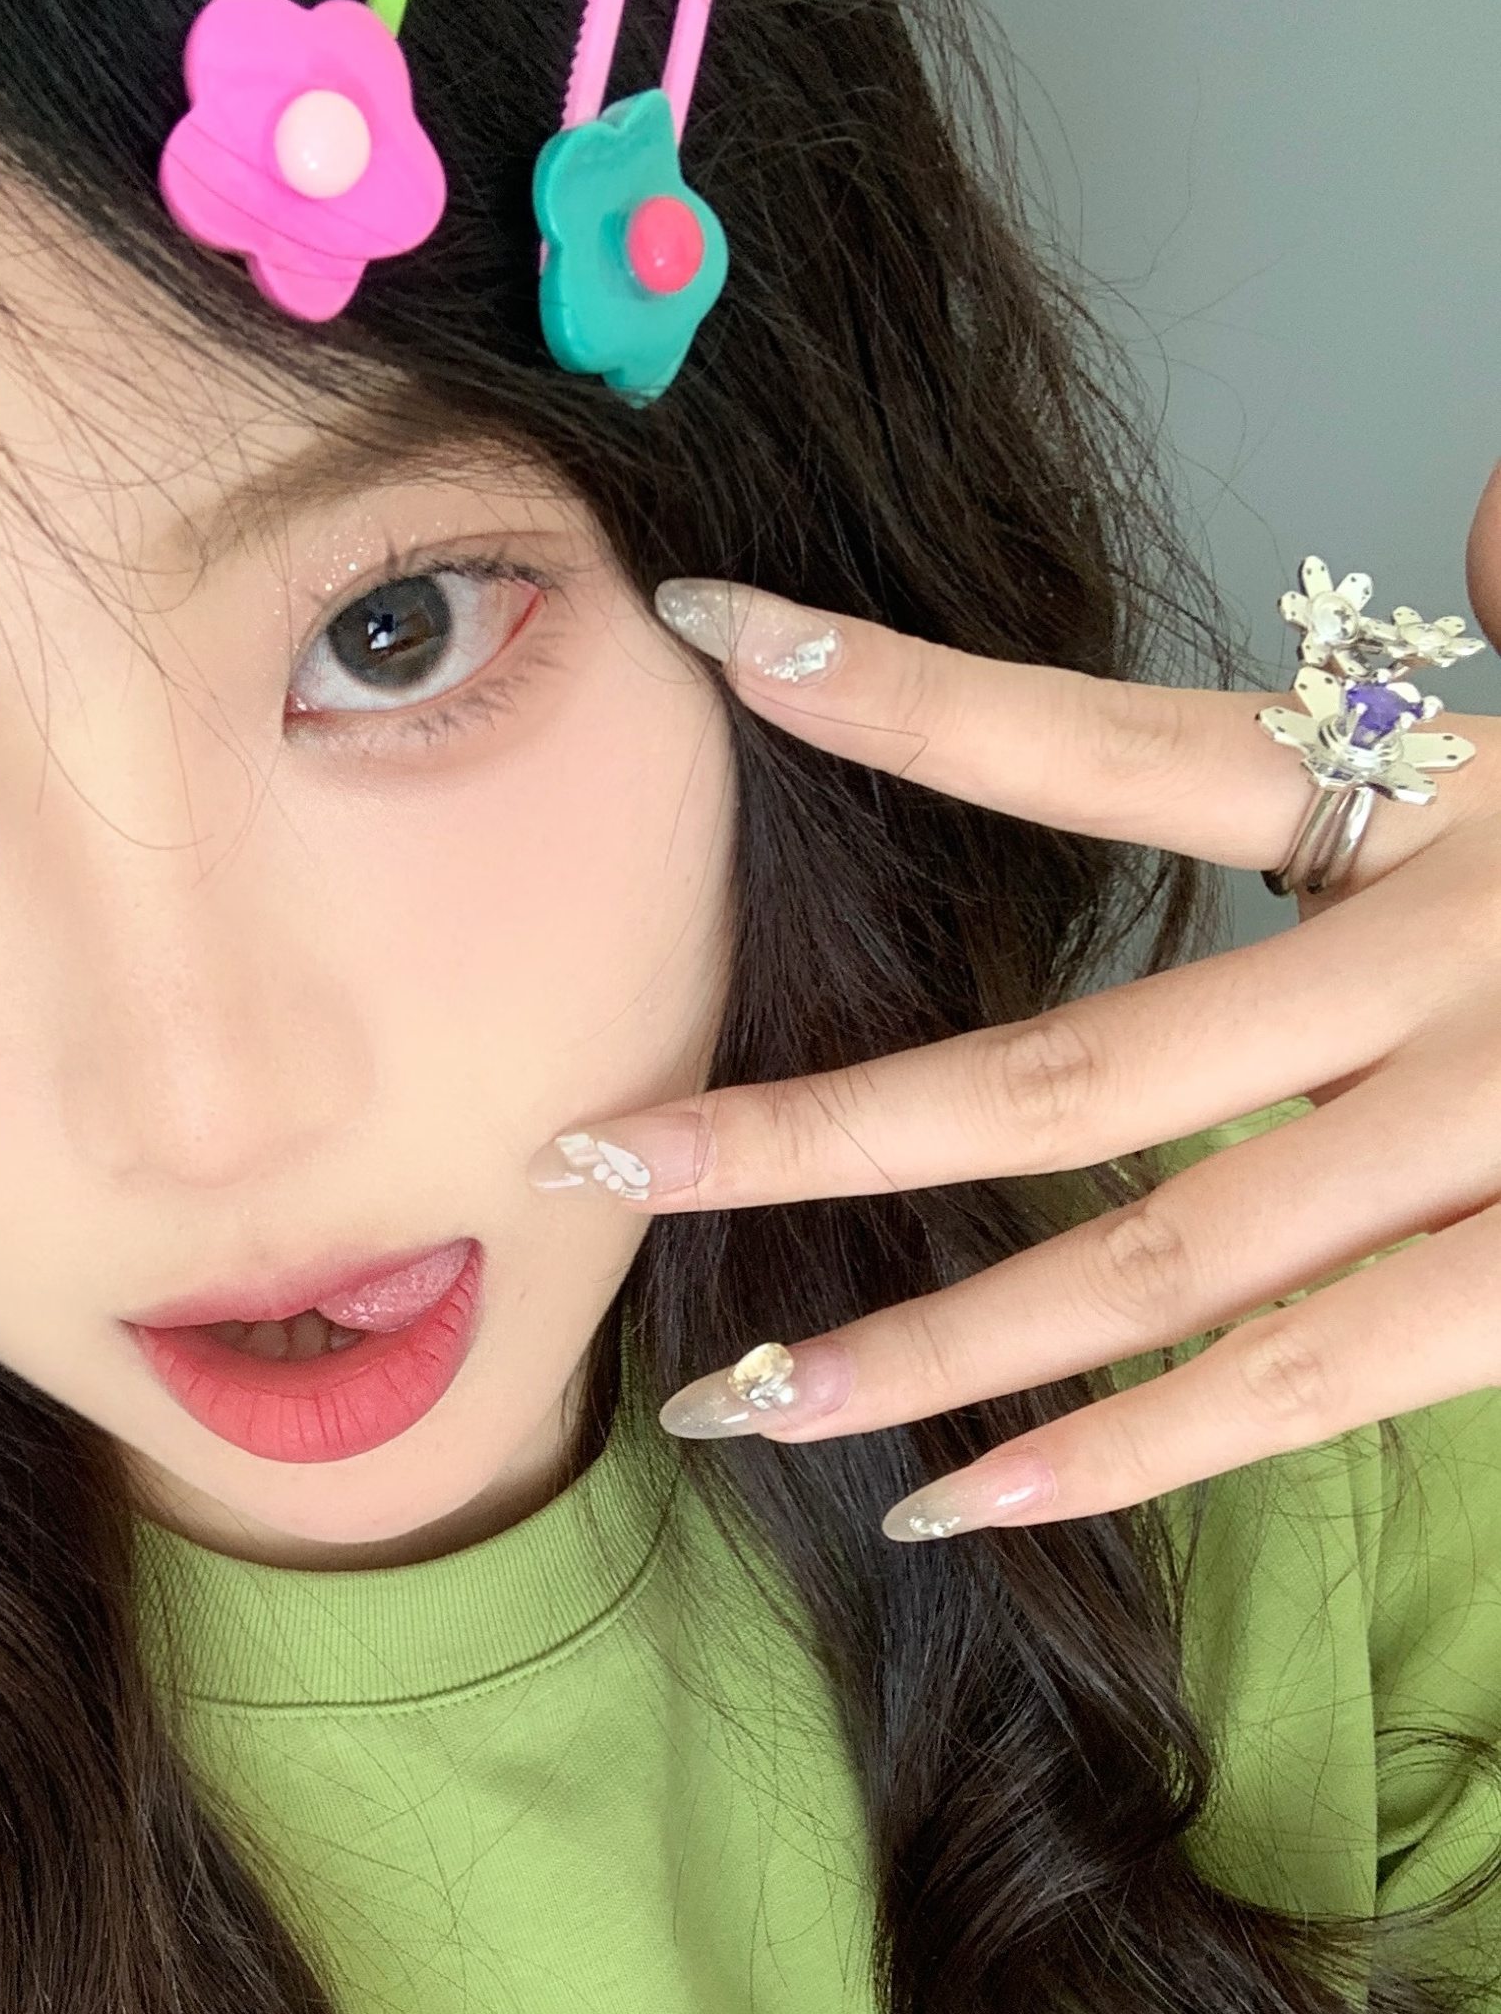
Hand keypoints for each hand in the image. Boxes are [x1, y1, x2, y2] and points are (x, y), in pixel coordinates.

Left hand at [527, 472, 1500, 1544]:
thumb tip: (1467, 517)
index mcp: (1463, 795)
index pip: (1131, 745)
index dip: (915, 700)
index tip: (718, 641)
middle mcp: (1463, 967)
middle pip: (1073, 1068)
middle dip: (819, 1129)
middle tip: (599, 1159)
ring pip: (1158, 1266)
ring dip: (929, 1340)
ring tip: (731, 1396)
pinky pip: (1310, 1390)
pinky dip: (1125, 1450)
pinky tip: (955, 1496)